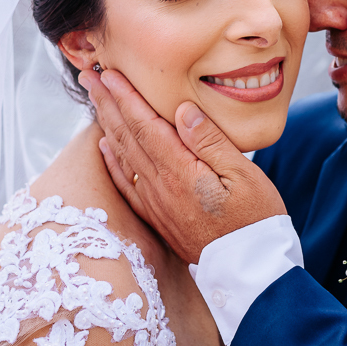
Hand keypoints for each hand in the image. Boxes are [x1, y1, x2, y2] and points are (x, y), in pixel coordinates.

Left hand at [80, 69, 287, 263]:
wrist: (251, 272)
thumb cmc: (256, 220)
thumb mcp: (245, 175)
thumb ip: (211, 141)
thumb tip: (181, 110)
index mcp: (181, 171)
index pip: (145, 125)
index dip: (125, 97)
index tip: (109, 74)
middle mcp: (161, 187)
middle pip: (127, 137)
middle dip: (107, 104)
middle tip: (89, 77)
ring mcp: (157, 204)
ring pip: (123, 156)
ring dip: (106, 125)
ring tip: (94, 100)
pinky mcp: (159, 218)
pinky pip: (127, 184)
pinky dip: (112, 162)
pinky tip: (104, 147)